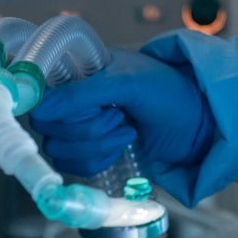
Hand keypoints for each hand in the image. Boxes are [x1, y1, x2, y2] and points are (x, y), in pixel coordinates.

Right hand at [29, 47, 215, 175]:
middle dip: (88, 129)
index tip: (88, 110)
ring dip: (97, 146)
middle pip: (48, 128)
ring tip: (127, 130)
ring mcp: (80, 126)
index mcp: (78, 71)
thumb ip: (84, 93)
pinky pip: (73, 166)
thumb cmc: (168, 91)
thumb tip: (39, 107)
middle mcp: (73, 97)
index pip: (39, 95)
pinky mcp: (90, 151)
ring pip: (60, 150)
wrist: (198, 123)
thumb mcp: (129, 83)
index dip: (57, 110)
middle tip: (119, 116)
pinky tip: (122, 148)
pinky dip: (98, 162)